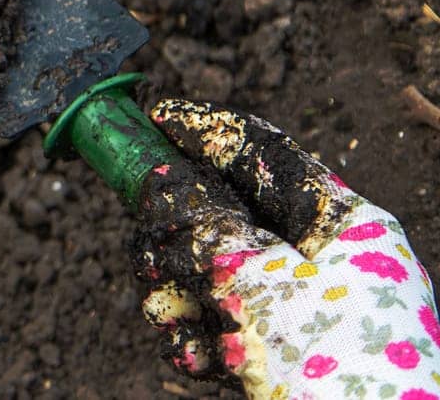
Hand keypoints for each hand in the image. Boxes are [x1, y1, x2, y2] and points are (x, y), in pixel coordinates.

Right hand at [134, 99, 439, 398]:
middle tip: (153, 245)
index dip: (204, 133)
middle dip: (174, 233)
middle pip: (217, 212)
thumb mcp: (262, 282)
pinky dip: (190, 335)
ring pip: (199, 269)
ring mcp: (290, 310)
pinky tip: (199, 355)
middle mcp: (317, 262)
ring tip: (180, 317)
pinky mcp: (266, 353)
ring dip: (174, 292)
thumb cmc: (337, 370)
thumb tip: (157, 180)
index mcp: (340, 227)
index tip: (151, 120)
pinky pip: (205, 321)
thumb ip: (202, 224)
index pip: (262, 155)